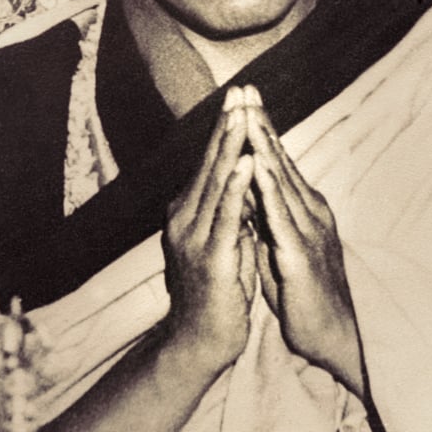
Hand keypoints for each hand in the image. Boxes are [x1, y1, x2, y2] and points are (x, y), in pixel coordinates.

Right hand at [163, 87, 254, 375]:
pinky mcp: (210, 259)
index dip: (226, 128)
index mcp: (190, 212)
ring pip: (216, 182)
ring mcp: (194, 237)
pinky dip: (236, 187)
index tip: (240, 96)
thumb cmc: (218, 293)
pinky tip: (246, 163)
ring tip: (243, 115)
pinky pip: (226, 216)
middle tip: (240, 90)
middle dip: (228, 124)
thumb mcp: (224, 243)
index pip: (210, 162)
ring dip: (231, 146)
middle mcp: (185, 218)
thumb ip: (231, 213)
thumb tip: (245, 185)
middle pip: (210, 163)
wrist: (199, 342)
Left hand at [245, 87, 363, 396]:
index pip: (277, 161)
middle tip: (246, 88)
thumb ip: (265, 217)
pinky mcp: (302, 255)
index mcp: (301, 209)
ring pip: (281, 180)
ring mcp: (308, 231)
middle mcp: (309, 211)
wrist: (330, 335)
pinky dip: (268, 190)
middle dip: (261, 123)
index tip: (244, 98)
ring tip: (248, 116)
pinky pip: (281, 217)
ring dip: (264, 146)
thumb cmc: (302, 292)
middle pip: (280, 160)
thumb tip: (247, 192)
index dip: (260, 129)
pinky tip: (257, 167)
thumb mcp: (277, 245)